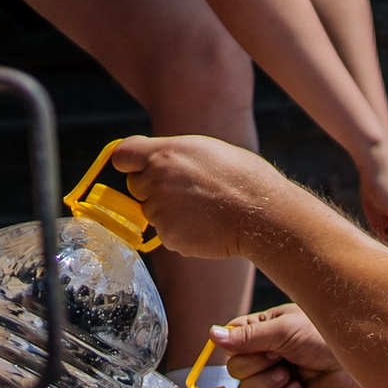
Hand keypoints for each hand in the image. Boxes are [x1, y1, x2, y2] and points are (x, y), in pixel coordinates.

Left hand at [114, 134, 291, 260]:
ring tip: (205, 210)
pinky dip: (183, 232)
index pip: (123, 155)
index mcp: (165, 154)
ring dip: (171, 213)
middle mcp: (156, 181)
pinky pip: (167, 234)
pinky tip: (208, 226)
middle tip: (187, 192)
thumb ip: (175, 155)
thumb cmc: (246, 179)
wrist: (264, 215)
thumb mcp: (207, 150)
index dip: (130, 162)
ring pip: (152, 212)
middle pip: (136, 186)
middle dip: (153, 189)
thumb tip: (158, 160)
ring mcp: (160, 211)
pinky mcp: (170, 236)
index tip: (139, 168)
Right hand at [212, 303, 372, 387]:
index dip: (237, 349)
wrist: (358, 362)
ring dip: (266, 385)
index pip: (229, 344)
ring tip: (290, 375)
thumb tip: (211, 335)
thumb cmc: (326, 335)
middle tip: (281, 358)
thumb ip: (248, 336)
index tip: (260, 345)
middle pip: (234, 371)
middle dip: (255, 367)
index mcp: (263, 332)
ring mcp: (278, 381)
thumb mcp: (285, 329)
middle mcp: (267, 357)